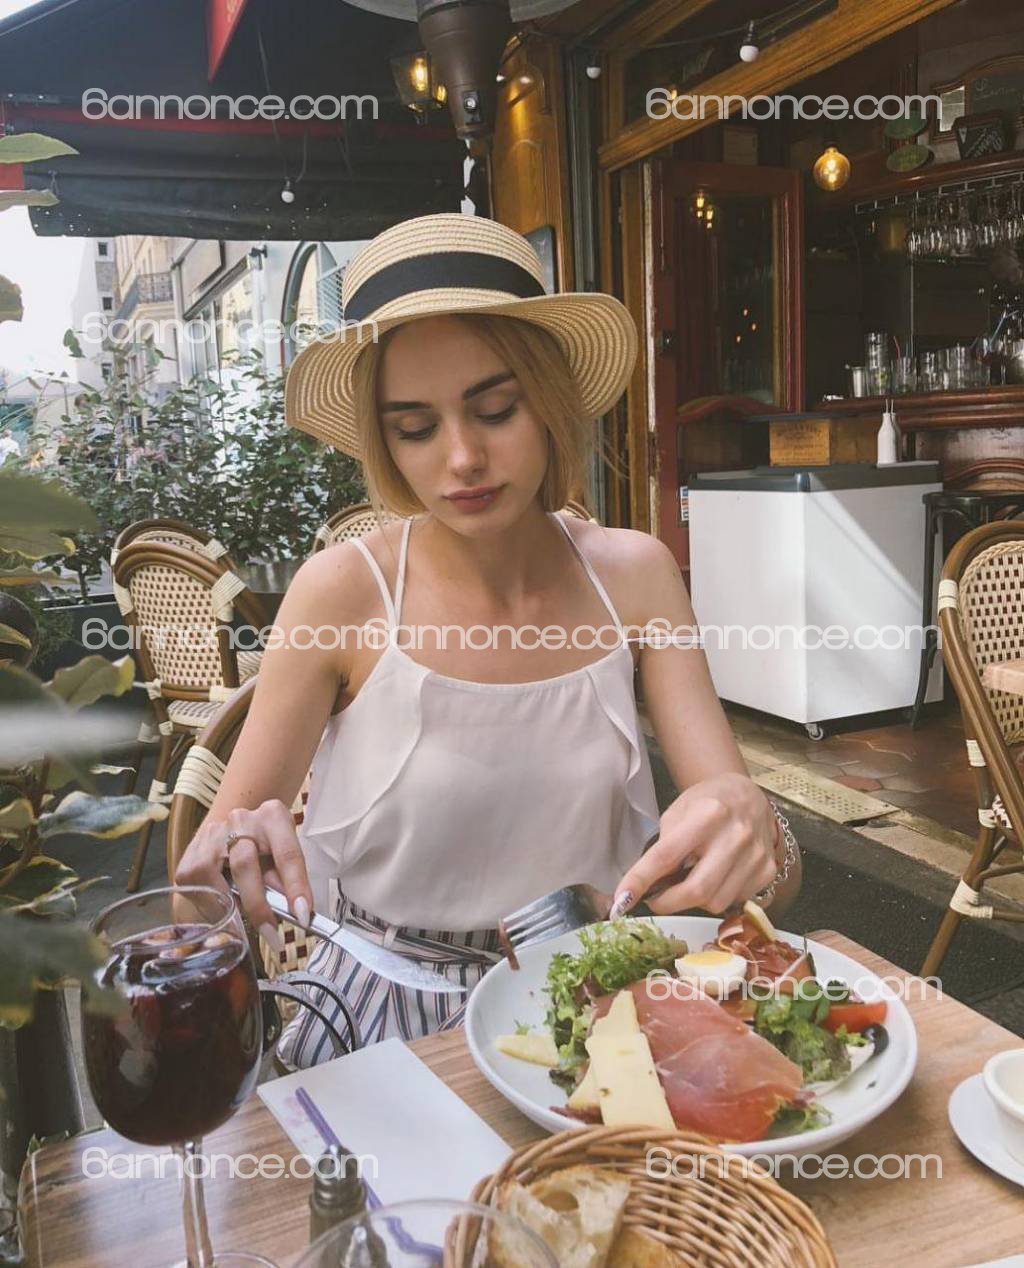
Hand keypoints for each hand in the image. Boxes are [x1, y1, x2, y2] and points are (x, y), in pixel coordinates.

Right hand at [174, 800, 313, 950]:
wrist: (239, 827)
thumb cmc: (268, 846)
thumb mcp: (283, 856)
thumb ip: (285, 879)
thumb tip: (292, 910)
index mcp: (272, 817)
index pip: (286, 853)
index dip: (295, 886)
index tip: (302, 915)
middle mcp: (240, 820)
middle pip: (244, 864)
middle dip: (258, 904)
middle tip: (271, 933)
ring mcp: (212, 834)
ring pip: (215, 878)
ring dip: (230, 908)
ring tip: (243, 926)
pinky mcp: (191, 854)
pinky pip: (196, 888)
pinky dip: (212, 907)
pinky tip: (224, 912)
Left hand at [611, 772, 776, 915]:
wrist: (748, 795)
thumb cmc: (707, 802)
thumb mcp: (678, 812)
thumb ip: (665, 846)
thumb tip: (648, 886)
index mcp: (708, 814)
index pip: (667, 856)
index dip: (641, 880)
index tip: (621, 900)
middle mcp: (736, 835)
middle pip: (696, 890)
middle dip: (667, 903)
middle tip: (655, 900)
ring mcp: (755, 855)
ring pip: (715, 902)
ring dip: (693, 901)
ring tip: (688, 882)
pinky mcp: (767, 870)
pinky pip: (735, 900)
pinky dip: (717, 896)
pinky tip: (715, 877)